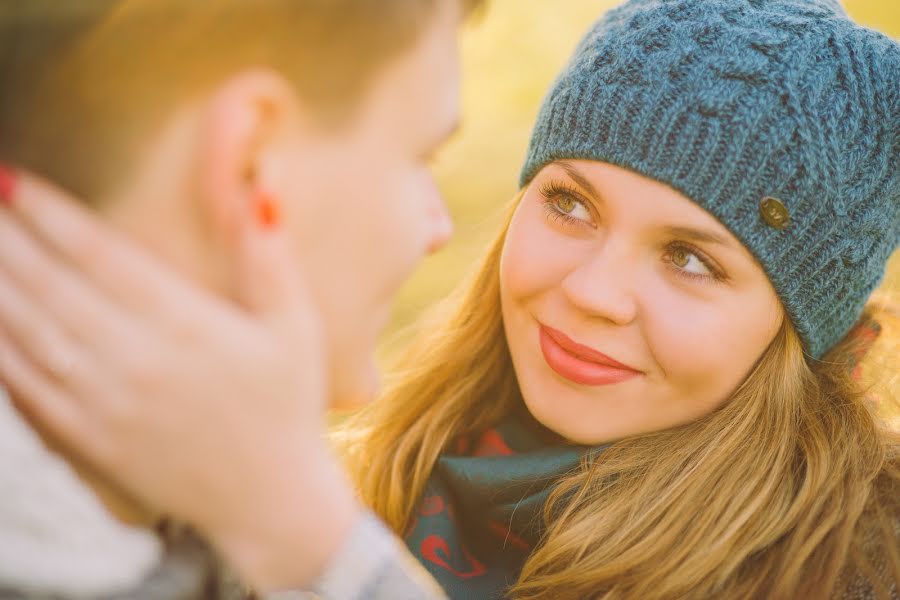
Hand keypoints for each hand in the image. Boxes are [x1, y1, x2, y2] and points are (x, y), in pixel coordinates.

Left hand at [0, 168, 358, 589]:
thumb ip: (271, 257)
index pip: (102, 255)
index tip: (14, 180)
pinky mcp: (88, 439)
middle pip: (51, 287)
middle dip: (5, 239)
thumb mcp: (296, 327)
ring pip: (27, 333)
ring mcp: (104, 404)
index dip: (52, 214)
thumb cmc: (286, 406)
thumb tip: (263, 189)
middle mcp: (136, 362)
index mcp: (187, 326)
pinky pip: (24, 387)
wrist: (268, 501)